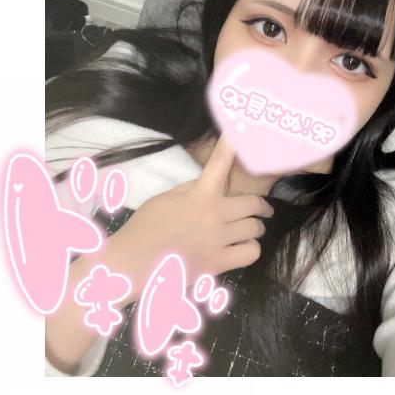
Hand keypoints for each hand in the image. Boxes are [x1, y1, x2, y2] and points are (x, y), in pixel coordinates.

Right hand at [102, 134, 273, 302]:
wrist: (131, 263)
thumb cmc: (145, 228)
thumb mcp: (166, 198)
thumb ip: (192, 189)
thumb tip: (210, 185)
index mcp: (200, 195)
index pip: (220, 163)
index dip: (233, 145)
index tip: (243, 132)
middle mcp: (215, 215)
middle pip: (254, 204)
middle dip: (261, 206)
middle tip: (263, 209)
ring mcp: (219, 240)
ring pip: (255, 228)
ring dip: (255, 227)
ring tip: (250, 229)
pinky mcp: (219, 263)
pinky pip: (252, 252)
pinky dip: (251, 247)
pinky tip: (243, 246)